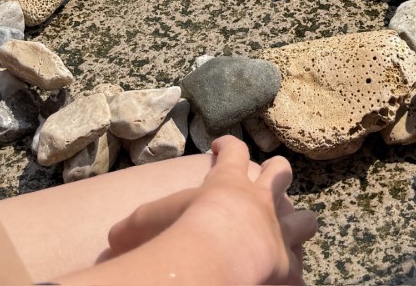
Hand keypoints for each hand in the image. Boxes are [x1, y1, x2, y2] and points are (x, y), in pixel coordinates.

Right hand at [108, 136, 317, 284]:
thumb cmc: (182, 231)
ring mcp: (279, 232)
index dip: (229, 146)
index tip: (223, 144)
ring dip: (301, 223)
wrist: (219, 259)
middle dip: (277, 172)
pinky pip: (300, 272)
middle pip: (280, 173)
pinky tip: (291, 283)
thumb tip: (112, 239)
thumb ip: (134, 226)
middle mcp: (260, 201)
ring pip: (303, 219)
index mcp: (229, 182)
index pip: (234, 151)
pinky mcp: (289, 268)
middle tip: (272, 174)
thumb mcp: (148, 221)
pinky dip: (294, 278)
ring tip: (301, 225)